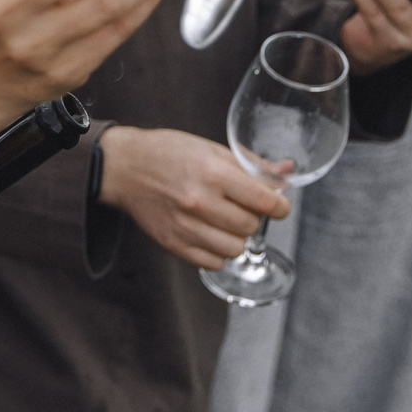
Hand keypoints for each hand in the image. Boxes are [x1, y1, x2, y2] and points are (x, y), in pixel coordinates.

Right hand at [95, 124, 285, 269]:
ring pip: (236, 249)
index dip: (280, 206)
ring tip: (225, 221)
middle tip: (242, 206)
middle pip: (251, 226)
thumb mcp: (211, 149)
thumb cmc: (169, 153)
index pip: (264, 201)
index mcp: (213, 173)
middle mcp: (200, 202)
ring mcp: (185, 226)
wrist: (125, 168)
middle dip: (254, 217)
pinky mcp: (173, 244)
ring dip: (237, 236)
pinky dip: (218, 252)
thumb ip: (251, 165)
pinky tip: (211, 234)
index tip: (279, 205)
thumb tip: (286, 172)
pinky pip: (214, 262)